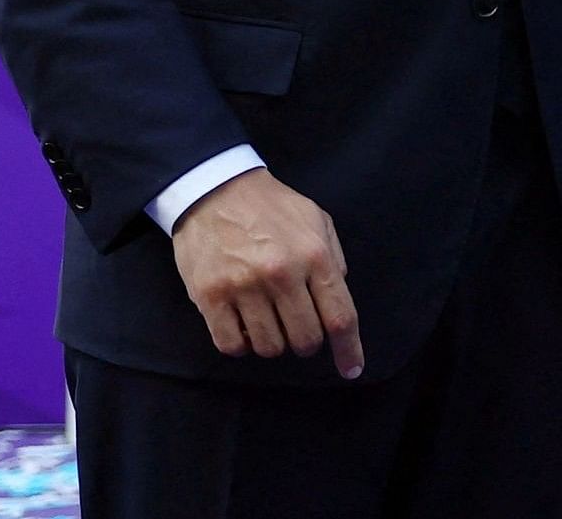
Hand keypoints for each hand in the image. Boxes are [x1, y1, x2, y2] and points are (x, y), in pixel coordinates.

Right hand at [173, 167, 363, 376]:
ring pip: (270, 347)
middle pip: (305, 339)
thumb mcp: (316, 220)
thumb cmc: (271, 207)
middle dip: (306, 343)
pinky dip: (241, 345)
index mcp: (314, 256)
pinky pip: (232, 345)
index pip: (340, 316)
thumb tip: (338, 298)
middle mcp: (282, 275)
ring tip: (268, 321)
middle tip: (298, 328)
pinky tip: (243, 326)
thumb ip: (333, 258)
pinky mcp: (210, 297)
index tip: (351, 370)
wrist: (214, 190)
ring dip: (273, 343)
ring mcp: (244, 287)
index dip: (349, 349)